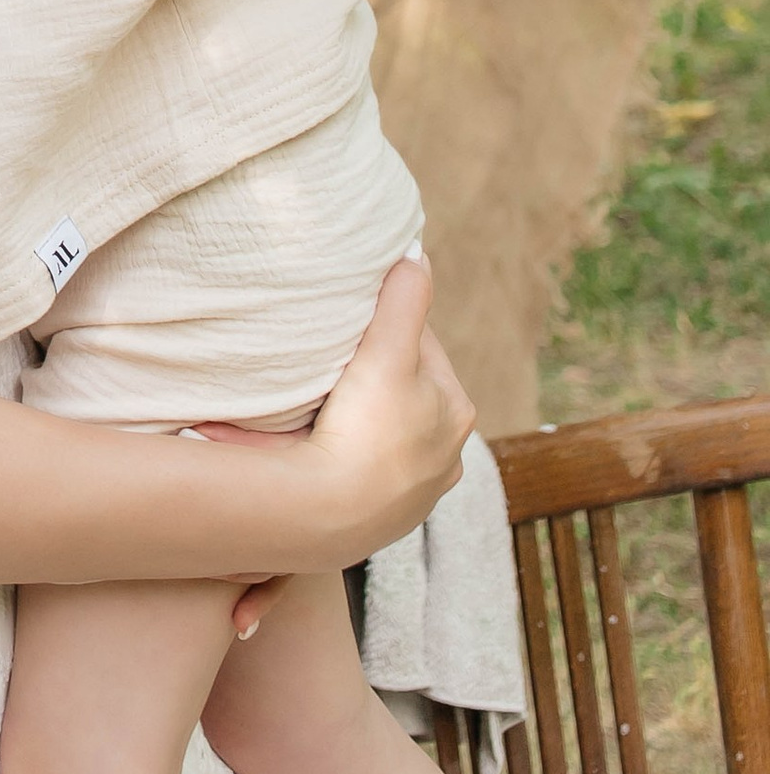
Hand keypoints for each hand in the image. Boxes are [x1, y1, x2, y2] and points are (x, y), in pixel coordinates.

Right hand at [298, 258, 472, 560]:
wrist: (330, 515)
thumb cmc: (366, 430)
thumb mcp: (388, 351)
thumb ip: (405, 299)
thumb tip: (417, 254)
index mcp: (456, 410)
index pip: (418, 346)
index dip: (381, 326)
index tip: (346, 321)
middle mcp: (445, 454)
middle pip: (400, 390)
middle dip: (368, 373)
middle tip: (327, 361)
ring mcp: (414, 492)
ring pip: (380, 431)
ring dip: (354, 416)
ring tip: (317, 404)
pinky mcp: (380, 519)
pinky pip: (360, 470)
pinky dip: (344, 456)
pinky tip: (317, 448)